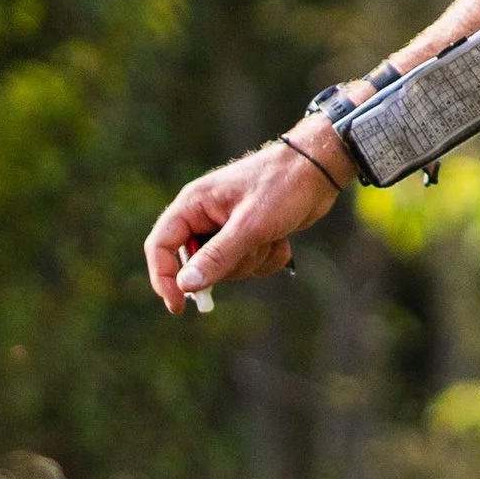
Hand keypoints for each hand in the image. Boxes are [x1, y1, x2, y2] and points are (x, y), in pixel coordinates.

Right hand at [143, 139, 341, 313]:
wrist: (318, 171)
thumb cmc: (282, 187)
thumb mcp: (250, 226)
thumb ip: (217, 256)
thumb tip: (186, 285)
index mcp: (193, 205)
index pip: (161, 246)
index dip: (164, 278)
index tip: (178, 307)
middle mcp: (205, 217)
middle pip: (198, 264)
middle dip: (230, 265)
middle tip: (253, 246)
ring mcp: (228, 228)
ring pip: (229, 269)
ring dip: (254, 259)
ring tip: (271, 234)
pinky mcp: (250, 237)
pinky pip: (251, 265)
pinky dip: (269, 258)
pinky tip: (282, 238)